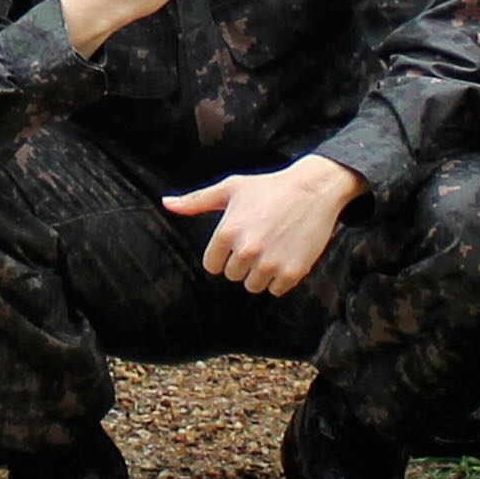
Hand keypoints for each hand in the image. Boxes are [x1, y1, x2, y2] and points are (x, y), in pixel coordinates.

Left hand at [162, 154, 364, 299]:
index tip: (238, 240)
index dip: (224, 254)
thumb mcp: (230, 188)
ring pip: (254, 286)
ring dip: (261, 272)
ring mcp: (270, 263)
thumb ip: (196, 201)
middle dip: (243, 262)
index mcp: (227, 232)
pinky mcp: (292, 272)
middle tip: (260, 239)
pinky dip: (281, 278)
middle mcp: (246, 250)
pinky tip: (286, 255)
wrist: (313, 189)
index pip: (212, 266)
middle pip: (233, 276)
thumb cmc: (269, 187)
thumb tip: (166, 204)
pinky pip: (276, 290)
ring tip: (273, 246)